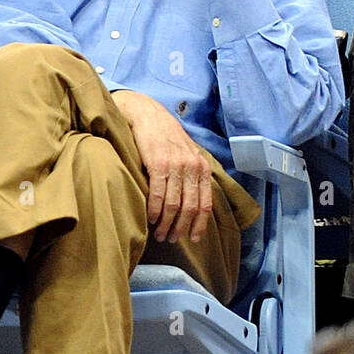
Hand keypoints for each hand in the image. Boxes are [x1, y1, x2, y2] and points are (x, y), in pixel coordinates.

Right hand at [114, 90, 213, 242]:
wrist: (149, 115)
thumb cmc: (167, 138)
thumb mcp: (187, 155)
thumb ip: (192, 176)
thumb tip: (193, 204)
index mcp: (202, 167)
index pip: (205, 203)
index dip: (199, 224)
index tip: (193, 239)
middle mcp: (192, 167)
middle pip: (190, 208)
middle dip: (180, 228)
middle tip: (170, 239)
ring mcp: (175, 165)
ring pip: (174, 205)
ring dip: (166, 224)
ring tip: (159, 234)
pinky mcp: (158, 163)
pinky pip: (158, 194)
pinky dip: (155, 211)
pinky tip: (151, 219)